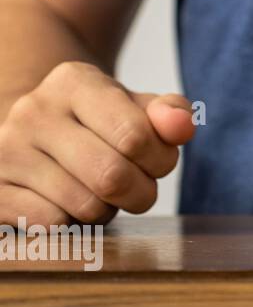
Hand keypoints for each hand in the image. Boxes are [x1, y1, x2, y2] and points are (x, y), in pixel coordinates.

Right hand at [0, 62, 195, 226]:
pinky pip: (53, 225)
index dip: (161, 160)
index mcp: (74, 82)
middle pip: (112, 177)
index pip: (135, 135)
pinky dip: (75, 224)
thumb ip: (171, 114)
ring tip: (100, 191)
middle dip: (141, 192)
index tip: (157, 161)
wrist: (36, 133)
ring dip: (109, 210)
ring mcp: (5, 151)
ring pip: (84, 206)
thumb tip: (182, 127)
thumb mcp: (138, 107)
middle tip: (138, 186)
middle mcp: (33, 112)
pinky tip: (70, 202)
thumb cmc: (101, 122)